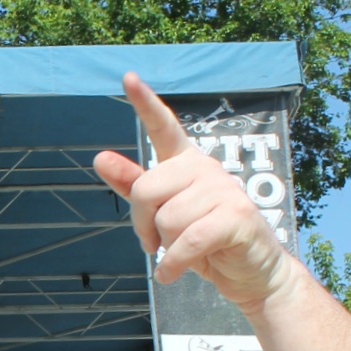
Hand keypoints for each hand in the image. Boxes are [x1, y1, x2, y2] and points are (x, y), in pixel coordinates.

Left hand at [92, 73, 296, 312]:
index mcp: (186, 162)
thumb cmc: (203, 242)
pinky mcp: (237, 216)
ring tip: (182, 253)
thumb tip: (100, 157)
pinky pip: (187, 240)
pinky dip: (174, 264)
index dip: (145, 103)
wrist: (250, 272)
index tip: (128, 77)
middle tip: (155, 242)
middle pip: (147, 189)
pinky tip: (172, 274)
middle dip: (142, 224)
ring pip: (166, 219)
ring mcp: (225, 189)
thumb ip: (133, 186)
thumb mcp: (162, 214)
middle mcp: (205, 167)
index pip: (163, 128)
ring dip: (165, 246)